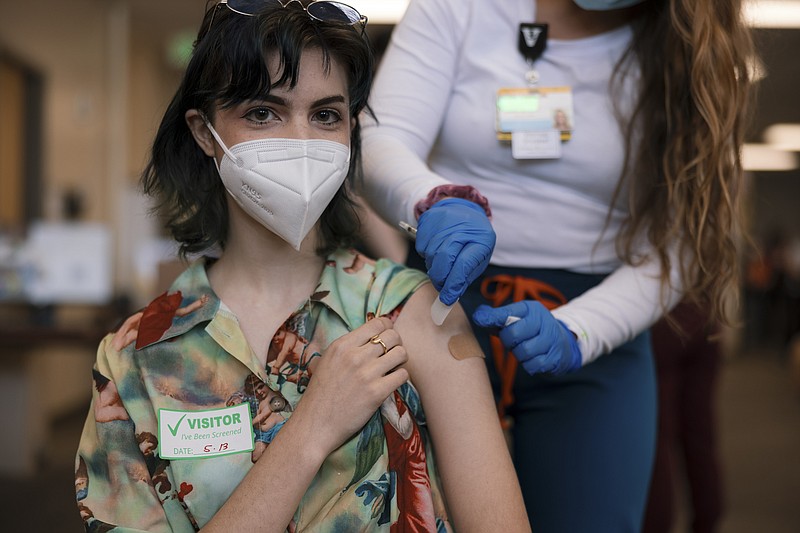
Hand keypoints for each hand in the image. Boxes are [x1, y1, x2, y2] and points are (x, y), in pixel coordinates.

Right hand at [294, 317, 407, 454]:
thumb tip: (371, 336)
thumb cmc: (320, 395)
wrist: (314, 425)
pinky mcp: (377, 392)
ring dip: (401, 361)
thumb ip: (347, 348)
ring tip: (393, 368)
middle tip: (392, 355)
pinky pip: (402, 375)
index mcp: (341, 345)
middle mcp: (354, 356)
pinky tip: (392, 382)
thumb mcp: (327, 361)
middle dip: (397, 344)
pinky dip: (401, 377)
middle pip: (393, 336)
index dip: (388, 329)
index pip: (377, 323)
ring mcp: (366, 374)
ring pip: (401, 353)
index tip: (387, 338)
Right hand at [416, 198, 495, 305]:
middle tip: (442, 288)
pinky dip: (427, 255)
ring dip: (435, 267)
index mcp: (481, 238)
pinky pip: (422, 247)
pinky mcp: (427, 220)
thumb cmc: (472, 239)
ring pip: (431, 254)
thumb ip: (466, 275)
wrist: (460, 208)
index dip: (454, 284)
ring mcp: (443, 222)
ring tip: (443, 264)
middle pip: (444, 258)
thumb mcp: (479, 256)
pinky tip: (436, 250)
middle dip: (441, 279)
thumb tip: (451, 294)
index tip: (448, 299)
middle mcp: (462, 228)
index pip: (464, 264)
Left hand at [472, 300, 581, 374]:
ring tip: (525, 349)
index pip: (508, 313)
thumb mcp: (517, 318)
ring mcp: (552, 339)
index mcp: (531, 309)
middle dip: (508, 341)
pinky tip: (533, 358)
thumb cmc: (532, 329)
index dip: (492, 318)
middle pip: (513, 334)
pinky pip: (533, 365)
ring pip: (523, 351)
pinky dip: (529, 365)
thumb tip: (478, 316)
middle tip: (513, 341)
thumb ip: (496, 317)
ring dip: (519, 354)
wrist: (563, 343)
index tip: (479, 319)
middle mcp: (543, 321)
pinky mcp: (555, 357)